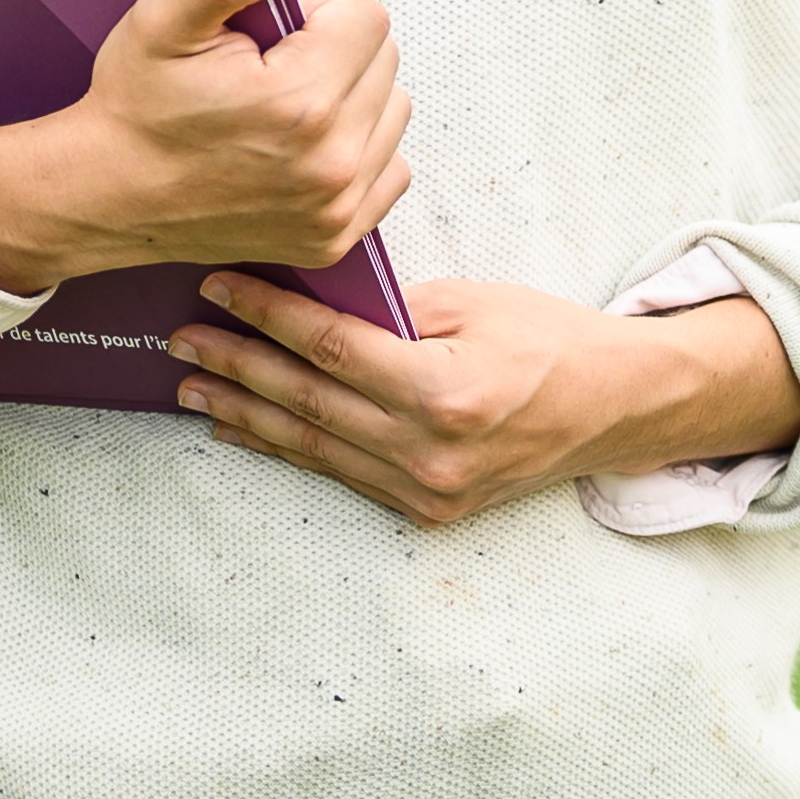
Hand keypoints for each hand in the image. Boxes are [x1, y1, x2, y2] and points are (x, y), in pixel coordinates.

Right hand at [0, 0, 407, 294]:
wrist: (106, 195)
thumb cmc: (134, 109)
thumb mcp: (162, 23)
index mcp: (301, 100)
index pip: (368, 18)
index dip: (318, 12)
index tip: (273, 33)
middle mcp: (331, 161)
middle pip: (384, 63)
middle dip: (336, 52)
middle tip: (271, 68)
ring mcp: (337, 207)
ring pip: (392, 113)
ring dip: (353, 99)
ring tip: (288, 106)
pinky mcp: (334, 239)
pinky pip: (390, 171)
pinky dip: (359, 152)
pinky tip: (306, 147)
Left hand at [169, 270, 799, 522]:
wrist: (617, 409)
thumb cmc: (552, 342)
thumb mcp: (476, 304)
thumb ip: (392, 310)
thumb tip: (312, 297)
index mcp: (445, 391)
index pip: (329, 348)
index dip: (266, 317)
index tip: (220, 289)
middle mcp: (430, 450)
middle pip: (307, 401)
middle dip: (237, 367)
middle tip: (183, 341)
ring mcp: (426, 488)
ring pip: (313, 446)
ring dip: (246, 415)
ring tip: (193, 389)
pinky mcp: (426, 508)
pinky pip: (341, 473)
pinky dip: (290, 447)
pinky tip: (246, 428)